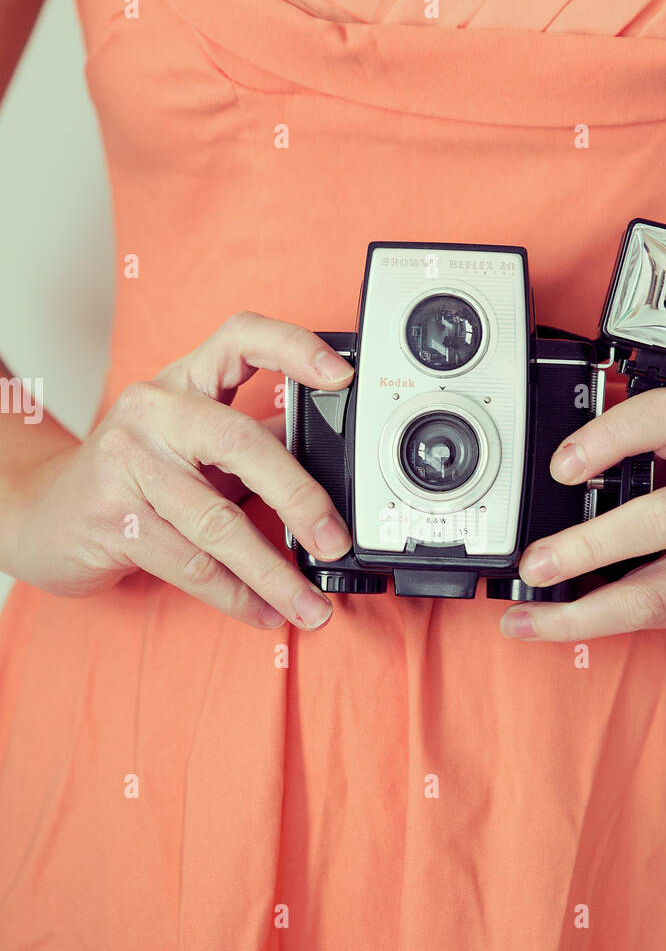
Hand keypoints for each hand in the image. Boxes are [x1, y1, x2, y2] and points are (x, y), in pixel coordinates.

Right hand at [2, 312, 355, 630]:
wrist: (41, 514)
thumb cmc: (132, 478)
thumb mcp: (193, 445)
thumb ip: (254, 445)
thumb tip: (332, 462)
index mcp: (184, 381)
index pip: (241, 338)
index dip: (294, 348)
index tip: (341, 377)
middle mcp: (153, 410)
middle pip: (242, 443)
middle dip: (300, 499)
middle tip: (334, 539)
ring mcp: (127, 463)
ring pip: (218, 523)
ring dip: (273, 574)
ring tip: (309, 605)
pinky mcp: (112, 518)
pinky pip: (190, 565)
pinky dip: (235, 596)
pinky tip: (263, 612)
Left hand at [500, 387, 665, 640]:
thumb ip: (642, 453)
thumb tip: (553, 489)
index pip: (664, 420)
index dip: (609, 436)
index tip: (561, 464)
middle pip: (658, 522)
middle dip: (586, 548)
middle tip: (534, 563)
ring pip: (652, 596)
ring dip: (580, 614)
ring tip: (528, 618)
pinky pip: (655, 619)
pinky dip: (603, 623)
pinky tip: (563, 624)